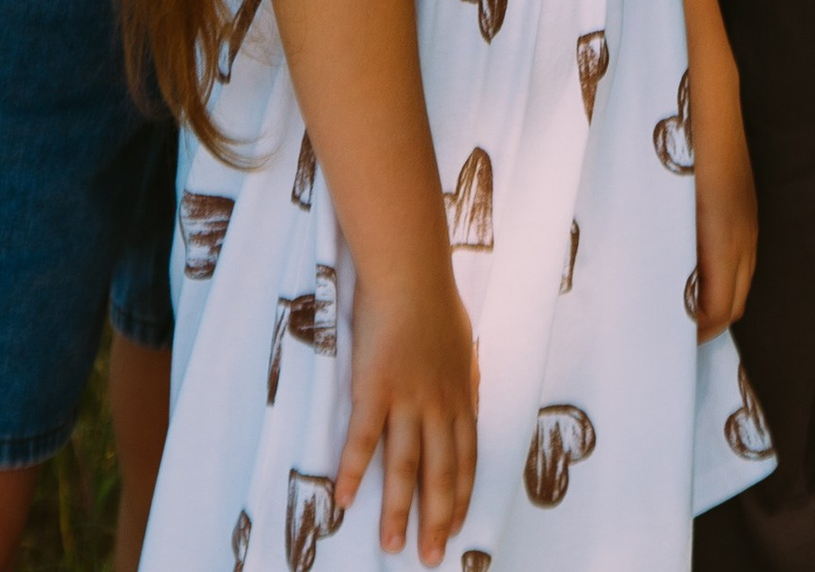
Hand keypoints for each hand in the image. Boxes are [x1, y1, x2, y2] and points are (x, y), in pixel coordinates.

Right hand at [336, 251, 477, 562]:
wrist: (410, 272)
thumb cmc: (436, 303)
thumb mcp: (464, 346)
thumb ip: (466, 380)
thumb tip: (471, 402)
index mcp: (460, 398)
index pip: (466, 461)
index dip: (461, 498)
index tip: (456, 529)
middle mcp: (438, 407)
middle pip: (439, 475)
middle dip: (436, 521)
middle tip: (430, 557)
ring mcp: (407, 400)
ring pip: (403, 467)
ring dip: (397, 511)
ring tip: (391, 545)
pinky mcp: (374, 388)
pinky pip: (362, 439)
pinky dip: (352, 471)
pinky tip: (343, 499)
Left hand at [687, 44, 757, 336]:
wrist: (706, 77)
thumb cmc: (674, 131)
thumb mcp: (659, 193)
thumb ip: (664, 242)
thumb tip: (652, 285)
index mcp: (722, 232)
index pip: (718, 309)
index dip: (693, 332)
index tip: (660, 340)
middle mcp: (742, 229)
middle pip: (733, 302)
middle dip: (703, 323)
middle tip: (664, 329)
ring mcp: (747, 213)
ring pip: (739, 278)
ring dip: (711, 298)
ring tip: (672, 301)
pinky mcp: (743, 198)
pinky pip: (739, 254)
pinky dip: (717, 273)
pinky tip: (686, 262)